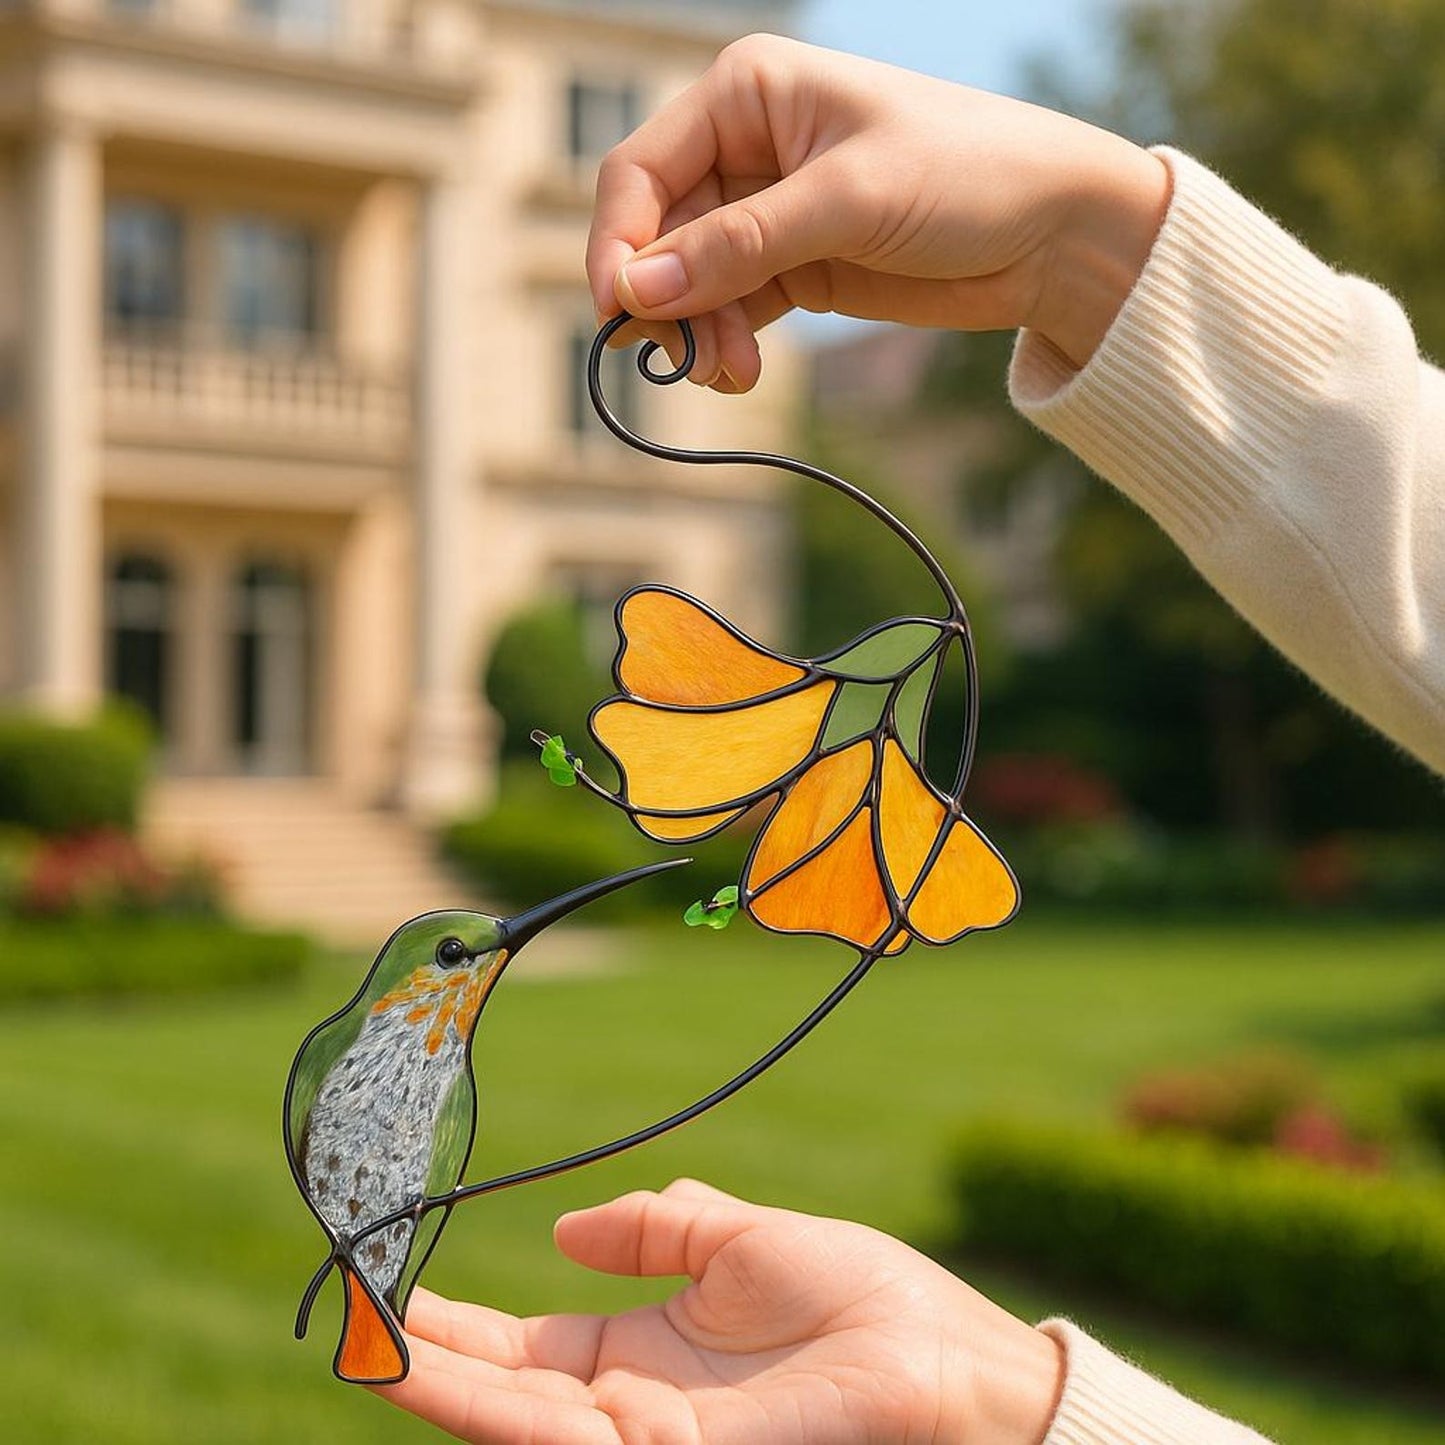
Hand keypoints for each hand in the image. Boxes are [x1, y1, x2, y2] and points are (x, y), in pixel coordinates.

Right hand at [377, 1178, 1062, 1444]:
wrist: (947, 1358)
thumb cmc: (860, 1298)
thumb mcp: (740, 1240)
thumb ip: (658, 1228)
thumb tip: (561, 1232)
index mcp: (645, 1355)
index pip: (528, 1349)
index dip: (462, 1326)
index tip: (397, 1292)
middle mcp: (634, 1411)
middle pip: (508, 1396)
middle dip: (432, 1366)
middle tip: (354, 1327)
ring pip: (527, 1430)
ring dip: (450, 1395)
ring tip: (377, 1353)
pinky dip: (523, 1418)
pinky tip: (471, 1378)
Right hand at [586, 34, 1170, 389]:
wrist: (1053, 232)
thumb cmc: (966, 175)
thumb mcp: (847, 201)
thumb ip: (740, 244)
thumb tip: (636, 292)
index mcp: (747, 92)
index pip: (640, 171)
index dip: (619, 244)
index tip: (621, 314)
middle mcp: (746, 145)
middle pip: (659, 234)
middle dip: (668, 303)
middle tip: (693, 362)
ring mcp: (768, 210)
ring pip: (691, 281)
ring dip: (699, 333)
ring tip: (734, 375)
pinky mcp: (794, 265)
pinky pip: (730, 307)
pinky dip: (725, 341)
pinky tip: (741, 371)